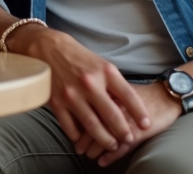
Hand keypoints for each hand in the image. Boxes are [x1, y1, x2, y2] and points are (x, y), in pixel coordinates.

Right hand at [21, 29, 150, 151]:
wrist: (46, 47)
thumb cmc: (77, 56)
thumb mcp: (100, 63)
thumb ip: (112, 83)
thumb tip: (126, 106)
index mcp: (104, 71)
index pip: (128, 95)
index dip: (139, 113)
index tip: (145, 124)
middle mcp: (89, 83)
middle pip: (112, 114)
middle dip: (123, 131)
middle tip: (129, 139)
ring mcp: (72, 94)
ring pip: (93, 125)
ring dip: (105, 139)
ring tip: (112, 145)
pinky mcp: (57, 102)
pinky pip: (70, 127)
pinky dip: (79, 137)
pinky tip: (85, 140)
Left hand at [74, 83, 182, 166]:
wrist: (165, 95)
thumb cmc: (140, 93)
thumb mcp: (118, 89)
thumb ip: (103, 97)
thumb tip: (85, 107)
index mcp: (107, 93)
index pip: (87, 111)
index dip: (79, 125)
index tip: (74, 134)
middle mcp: (114, 106)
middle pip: (93, 126)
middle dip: (85, 140)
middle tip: (79, 149)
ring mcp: (126, 119)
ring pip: (105, 138)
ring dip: (95, 150)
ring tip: (89, 155)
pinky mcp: (138, 131)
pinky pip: (121, 147)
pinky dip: (110, 156)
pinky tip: (103, 161)